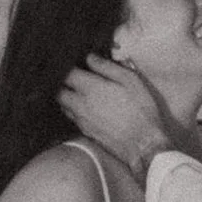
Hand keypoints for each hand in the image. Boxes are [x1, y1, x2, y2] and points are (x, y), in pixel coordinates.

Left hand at [58, 56, 175, 173]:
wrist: (143, 144)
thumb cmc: (140, 110)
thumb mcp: (130, 81)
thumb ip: (107, 67)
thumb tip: (90, 58)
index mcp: (90, 88)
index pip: (67, 73)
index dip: (68, 66)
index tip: (76, 63)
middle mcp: (80, 104)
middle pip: (59, 91)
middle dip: (63, 83)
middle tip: (74, 78)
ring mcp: (81, 120)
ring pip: (63, 106)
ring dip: (67, 97)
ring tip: (79, 92)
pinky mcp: (85, 132)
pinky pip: (72, 118)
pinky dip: (74, 110)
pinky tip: (87, 108)